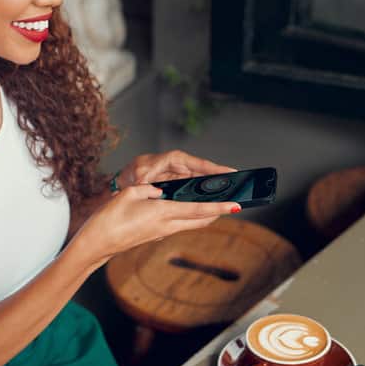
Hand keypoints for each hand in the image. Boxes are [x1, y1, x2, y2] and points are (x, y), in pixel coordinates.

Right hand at [74, 182, 240, 264]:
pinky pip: (179, 224)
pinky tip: (188, 207)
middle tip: (231, 201)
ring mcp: (162, 232)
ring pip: (191, 223)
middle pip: (201, 220)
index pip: (198, 210)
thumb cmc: (109, 218)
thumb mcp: (128, 194)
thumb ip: (149, 189)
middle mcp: (166, 225)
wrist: (97, 244)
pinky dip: (189, 216)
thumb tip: (161, 191)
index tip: (236, 205)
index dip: (219, 207)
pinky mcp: (156, 235)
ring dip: (205, 215)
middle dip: (218, 212)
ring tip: (215, 202)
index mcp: (162, 213)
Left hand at [114, 150, 237, 189]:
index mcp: (173, 160)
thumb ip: (148, 183)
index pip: (198, 163)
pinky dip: (205, 197)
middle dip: (221, 179)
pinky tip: (214, 205)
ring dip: (215, 189)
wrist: (126, 182)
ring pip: (203, 183)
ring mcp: (183, 177)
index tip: (231, 172)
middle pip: (206, 173)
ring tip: (231, 197)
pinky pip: (197, 191)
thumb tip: (157, 191)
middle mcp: (181, 167)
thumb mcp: (139, 177)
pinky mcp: (182, 186)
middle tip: (238, 186)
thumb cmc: (133, 174)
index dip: (215, 168)